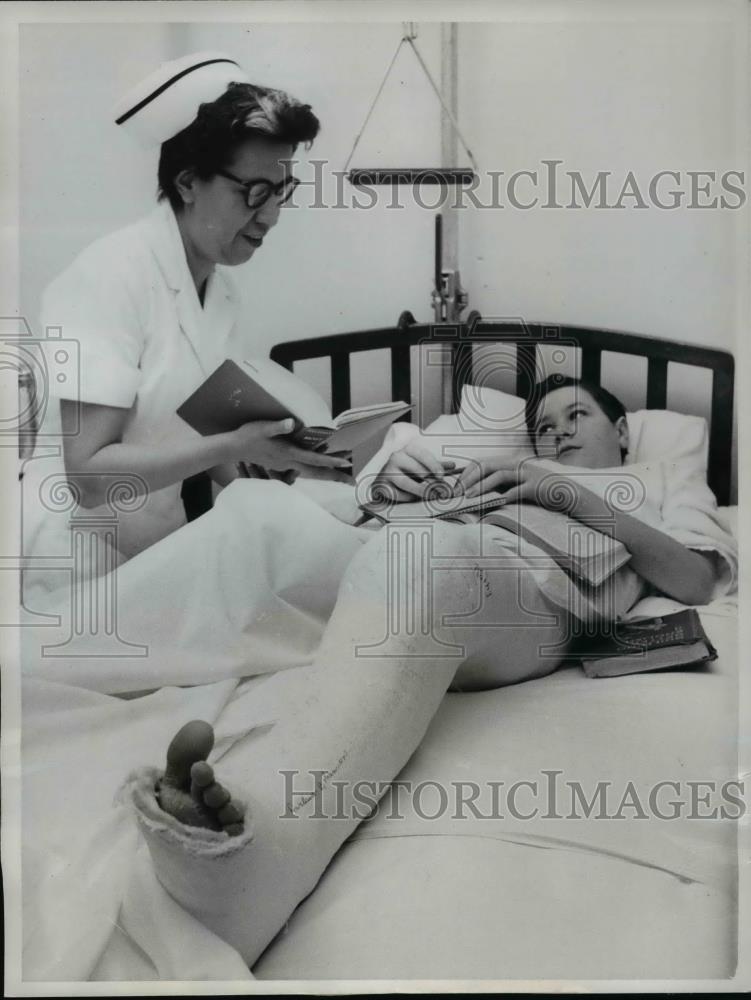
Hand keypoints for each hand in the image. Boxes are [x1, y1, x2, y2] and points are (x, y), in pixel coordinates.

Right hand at [231, 419, 352, 481]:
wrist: (234, 448)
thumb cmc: (249, 435)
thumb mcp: (263, 427)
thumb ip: (278, 426)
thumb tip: (293, 423)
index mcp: (289, 454)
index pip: (315, 459)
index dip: (331, 461)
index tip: (347, 463)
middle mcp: (290, 463)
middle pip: (317, 473)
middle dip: (335, 476)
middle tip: (352, 481)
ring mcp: (286, 465)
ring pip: (311, 472)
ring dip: (327, 472)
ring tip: (343, 470)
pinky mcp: (282, 464)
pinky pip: (303, 469)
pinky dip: (316, 468)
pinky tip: (321, 465)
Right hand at [372, 439, 457, 501]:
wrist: (383, 479)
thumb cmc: (407, 471)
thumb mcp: (421, 465)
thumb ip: (435, 466)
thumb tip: (453, 466)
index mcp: (407, 449)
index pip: (422, 454)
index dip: (433, 465)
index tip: (442, 476)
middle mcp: (396, 457)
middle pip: (416, 470)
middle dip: (431, 482)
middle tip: (442, 491)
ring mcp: (386, 471)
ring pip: (406, 483)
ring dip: (421, 491)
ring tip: (432, 496)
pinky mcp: (381, 485)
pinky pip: (397, 494)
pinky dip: (408, 497)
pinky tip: (414, 497)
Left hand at [460, 456, 569, 506]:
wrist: (566, 492)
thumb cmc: (538, 489)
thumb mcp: (517, 483)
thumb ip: (500, 484)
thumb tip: (477, 491)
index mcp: (510, 463)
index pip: (482, 462)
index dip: (467, 473)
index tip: (457, 486)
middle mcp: (516, 465)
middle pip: (487, 466)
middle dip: (470, 478)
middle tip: (458, 492)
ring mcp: (526, 474)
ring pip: (499, 476)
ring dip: (482, 486)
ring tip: (470, 496)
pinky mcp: (535, 486)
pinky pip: (517, 491)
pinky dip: (504, 497)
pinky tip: (494, 503)